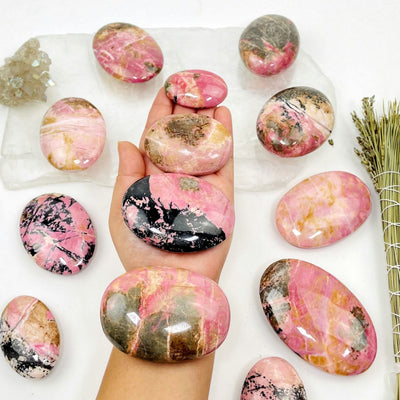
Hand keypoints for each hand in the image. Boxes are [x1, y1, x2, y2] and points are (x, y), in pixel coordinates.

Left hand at [108, 88, 233, 281]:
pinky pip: (225, 162)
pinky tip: (224, 116)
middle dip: (187, 111)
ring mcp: (201, 186)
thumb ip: (127, 176)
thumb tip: (127, 142)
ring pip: (205, 144)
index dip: (160, 113)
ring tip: (211, 93)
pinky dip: (225, 138)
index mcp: (151, 179)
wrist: (171, 282)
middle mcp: (177, 178)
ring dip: (208, 119)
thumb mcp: (122, 209)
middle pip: (183, 137)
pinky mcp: (222, 197)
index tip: (166, 90)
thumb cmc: (140, 250)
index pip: (156, 139)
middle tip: (192, 85)